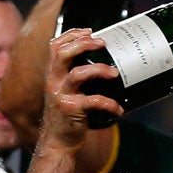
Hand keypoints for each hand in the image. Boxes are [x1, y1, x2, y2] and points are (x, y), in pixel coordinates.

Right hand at [37, 29, 122, 151]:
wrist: (58, 141)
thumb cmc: (68, 115)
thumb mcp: (65, 91)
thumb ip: (75, 77)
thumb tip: (103, 64)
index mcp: (53, 74)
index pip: (55, 46)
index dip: (72, 35)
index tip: (90, 31)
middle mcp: (53, 81)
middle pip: (63, 53)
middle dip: (84, 44)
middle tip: (102, 43)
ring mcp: (61, 95)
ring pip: (78, 74)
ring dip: (100, 70)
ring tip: (114, 72)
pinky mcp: (72, 110)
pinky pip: (94, 101)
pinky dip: (110, 104)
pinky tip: (119, 109)